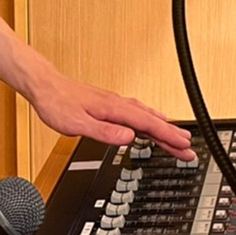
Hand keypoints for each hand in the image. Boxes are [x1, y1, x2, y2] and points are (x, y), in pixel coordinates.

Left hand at [26, 67, 193, 160]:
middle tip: (190, 148)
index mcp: (114, 109)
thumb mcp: (77, 124)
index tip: (184, 145)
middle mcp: (118, 104)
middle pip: (152, 121)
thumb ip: (104, 132)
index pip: (148, 125)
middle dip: (172, 135)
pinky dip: (150, 119)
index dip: (168, 136)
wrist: (45, 87)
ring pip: (146, 116)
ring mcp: (115, 104)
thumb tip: (128, 138)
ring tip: (178, 137)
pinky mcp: (110, 105)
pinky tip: (152, 122)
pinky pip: (138, 113)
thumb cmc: (57, 103)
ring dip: (164, 128)